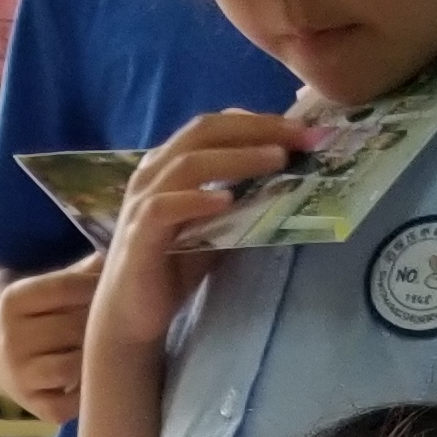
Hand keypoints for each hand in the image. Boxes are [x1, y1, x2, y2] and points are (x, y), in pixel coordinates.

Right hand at [0, 258, 102, 420]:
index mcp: (12, 301)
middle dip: (101, 321)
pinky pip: (67, 405)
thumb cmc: (23, 310)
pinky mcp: (30, 405)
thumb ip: (72, 273)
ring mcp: (19, 376)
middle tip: (120, 316)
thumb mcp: (35, 283)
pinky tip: (91, 378)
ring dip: (94, 356)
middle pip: (74, 327)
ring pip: (73, 366)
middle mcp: (12, 339)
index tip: (117, 284)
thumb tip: (112, 260)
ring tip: (105, 346)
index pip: (65, 288)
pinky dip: (83, 394)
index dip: (96, 284)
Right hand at [93, 112, 303, 358]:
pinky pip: (164, 207)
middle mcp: (153, 173)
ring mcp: (142, 201)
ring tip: (276, 159)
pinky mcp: (138, 234)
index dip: (259, 122)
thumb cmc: (175, 266)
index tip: (302, 130)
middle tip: (299, 136)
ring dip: (236, 158)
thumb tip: (291, 178)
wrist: (133, 315)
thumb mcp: (218, 226)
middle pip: (203, 131)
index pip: (215, 125)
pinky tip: (227, 200)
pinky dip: (196, 200)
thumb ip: (243, 199)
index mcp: (170, 164)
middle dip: (256, 129)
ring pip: (187, 163)